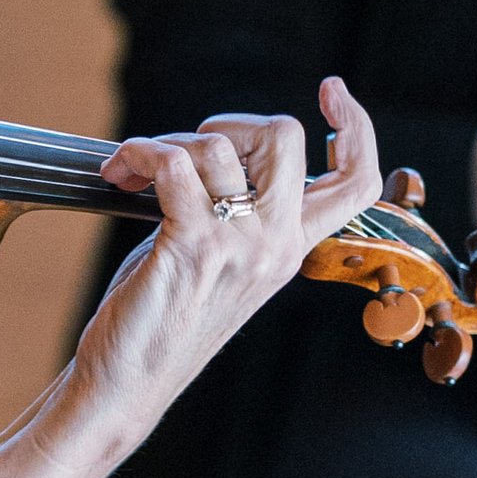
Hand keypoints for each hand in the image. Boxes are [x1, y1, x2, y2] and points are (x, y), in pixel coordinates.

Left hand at [69, 75, 382, 438]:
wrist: (127, 386)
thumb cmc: (161, 324)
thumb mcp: (219, 263)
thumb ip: (235, 214)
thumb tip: (215, 153)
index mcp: (290, 248)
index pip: (357, 181)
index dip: (357, 126)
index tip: (332, 91)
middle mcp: (276, 244)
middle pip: (288, 137)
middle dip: (230, 122)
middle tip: (185, 150)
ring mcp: (238, 245)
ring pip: (220, 143)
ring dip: (164, 141)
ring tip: (133, 169)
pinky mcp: (192, 245)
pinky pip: (172, 164)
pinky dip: (138, 153)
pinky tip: (118, 173)